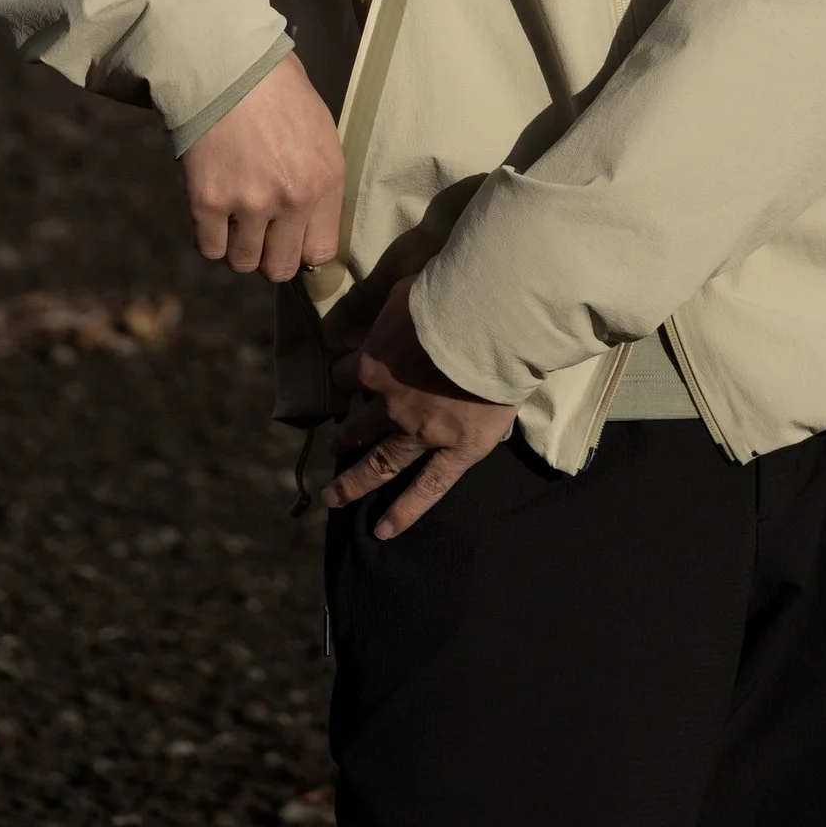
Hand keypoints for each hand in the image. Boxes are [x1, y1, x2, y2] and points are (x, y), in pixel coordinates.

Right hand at [179, 54, 342, 282]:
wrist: (227, 65)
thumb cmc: (278, 92)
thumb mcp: (319, 134)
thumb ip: (319, 184)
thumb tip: (310, 229)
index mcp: (325, 180)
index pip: (320, 252)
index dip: (303, 251)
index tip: (291, 242)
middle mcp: (291, 199)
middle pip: (281, 267)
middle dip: (270, 256)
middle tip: (261, 234)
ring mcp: (248, 203)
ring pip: (244, 262)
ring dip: (238, 247)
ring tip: (236, 218)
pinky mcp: (208, 202)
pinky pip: (210, 248)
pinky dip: (211, 237)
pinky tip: (214, 212)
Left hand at [325, 273, 517, 538]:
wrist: (492, 322)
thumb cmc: (449, 296)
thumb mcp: (399, 295)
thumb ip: (374, 318)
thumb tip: (351, 334)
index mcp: (374, 366)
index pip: (348, 373)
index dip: (347, 372)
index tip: (348, 373)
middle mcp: (390, 405)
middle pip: (357, 425)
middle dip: (344, 435)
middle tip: (335, 443)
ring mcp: (421, 433)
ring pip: (381, 464)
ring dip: (354, 482)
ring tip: (333, 498)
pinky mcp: (457, 451)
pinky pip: (427, 488)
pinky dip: (405, 512)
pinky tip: (384, 531)